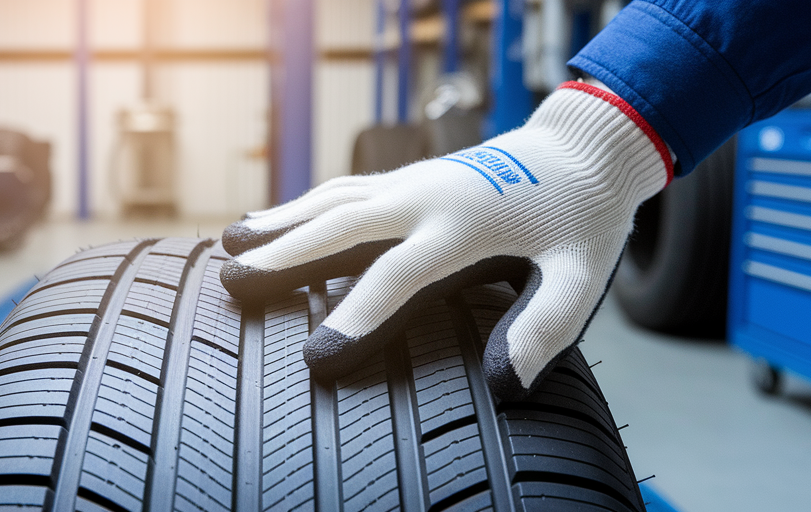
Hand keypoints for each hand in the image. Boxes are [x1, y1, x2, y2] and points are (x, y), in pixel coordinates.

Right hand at [220, 82, 671, 399]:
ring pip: (333, 200)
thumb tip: (506, 385)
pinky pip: (343, 190)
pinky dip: (301, 206)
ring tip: (229, 247)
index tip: (316, 358)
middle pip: (342, 226)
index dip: (356, 319)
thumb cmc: (581, 220)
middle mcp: (427, 197)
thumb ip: (545, 327)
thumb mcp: (578, 277)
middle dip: (286, 258)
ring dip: (281, 223)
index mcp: (465, 225)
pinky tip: (271, 222)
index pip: (397, 277)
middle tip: (232, 284)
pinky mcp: (406, 177)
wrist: (581, 150)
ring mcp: (412, 182)